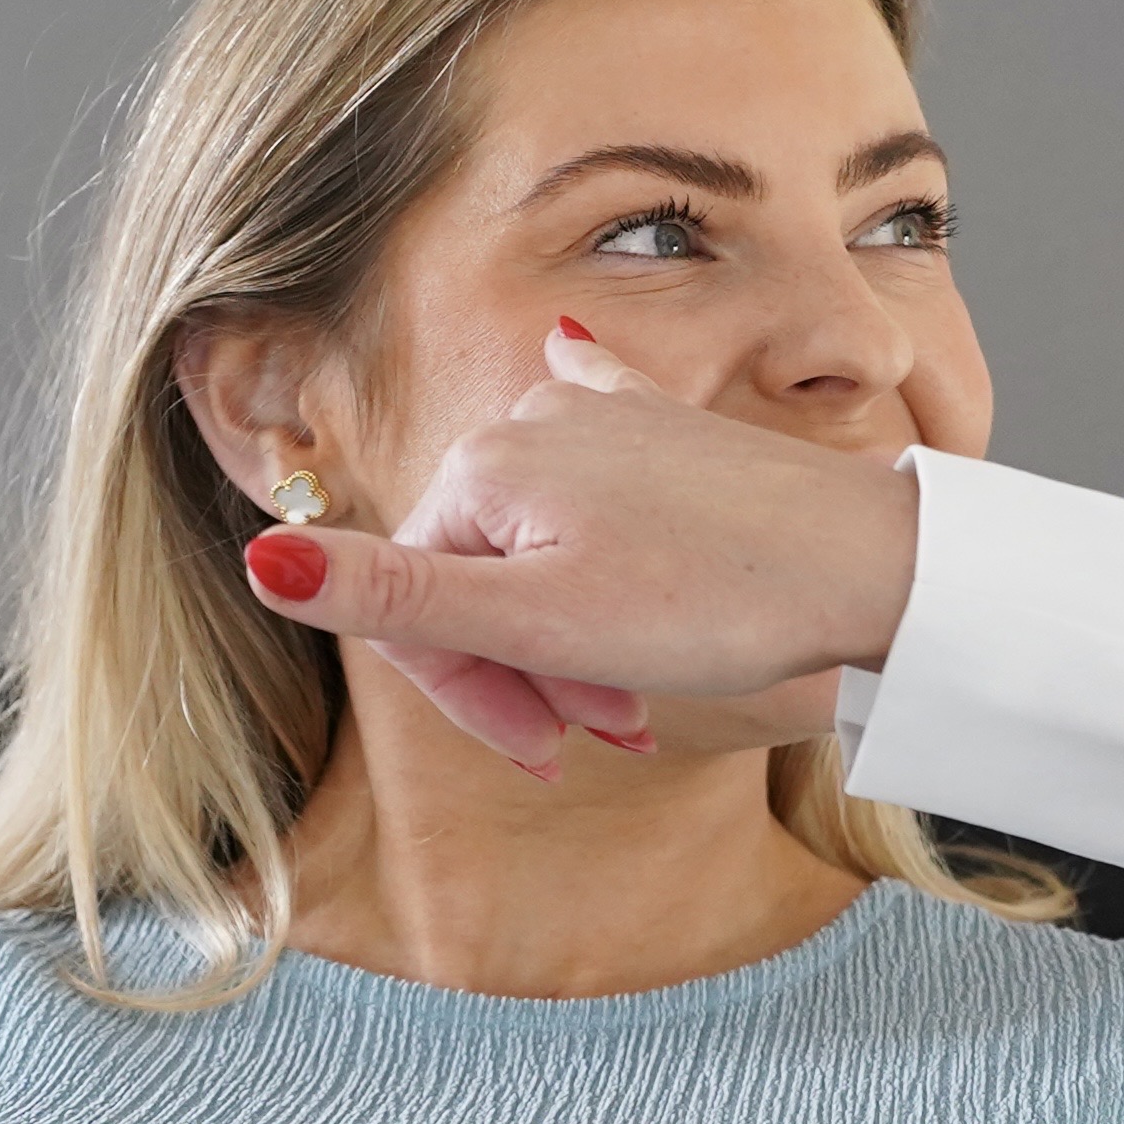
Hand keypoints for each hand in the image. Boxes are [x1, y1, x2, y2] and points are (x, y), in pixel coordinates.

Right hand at [243, 328, 925, 775]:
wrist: (864, 563)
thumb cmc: (710, 602)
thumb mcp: (536, 621)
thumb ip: (395, 596)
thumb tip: (260, 562)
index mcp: (480, 473)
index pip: (419, 608)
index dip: (467, 697)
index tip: (540, 752)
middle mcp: (526, 423)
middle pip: (475, 576)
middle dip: (524, 673)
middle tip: (602, 735)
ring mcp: (599, 413)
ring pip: (535, 545)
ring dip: (568, 634)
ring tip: (635, 696)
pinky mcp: (660, 424)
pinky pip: (590, 443)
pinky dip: (575, 482)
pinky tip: (562, 371)